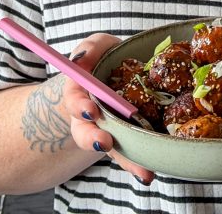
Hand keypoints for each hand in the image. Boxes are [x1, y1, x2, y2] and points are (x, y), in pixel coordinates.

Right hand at [65, 33, 156, 184]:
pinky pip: (130, 155)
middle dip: (93, 138)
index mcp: (80, 92)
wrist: (119, 75)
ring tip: (141, 172)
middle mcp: (91, 117)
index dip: (80, 107)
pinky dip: (138, 166)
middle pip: (85, 132)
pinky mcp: (128, 139)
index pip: (74, 100)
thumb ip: (90, 48)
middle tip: (104, 142)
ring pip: (110, 149)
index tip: (90, 111)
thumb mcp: (98, 46)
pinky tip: (147, 176)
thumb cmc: (106, 59)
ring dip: (124, 160)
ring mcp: (110, 130)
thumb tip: (82, 59)